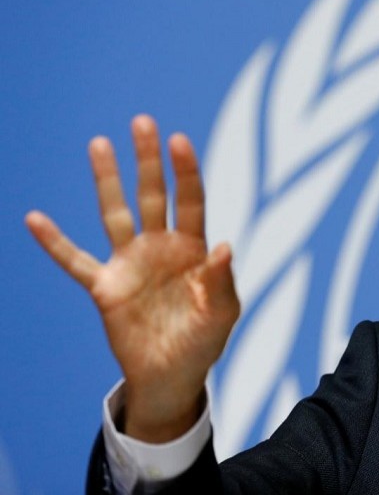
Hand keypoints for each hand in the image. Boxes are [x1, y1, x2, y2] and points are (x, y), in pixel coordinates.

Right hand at [25, 115, 239, 442]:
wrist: (173, 375)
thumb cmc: (203, 341)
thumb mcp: (221, 313)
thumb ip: (221, 281)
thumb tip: (223, 247)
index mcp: (192, 249)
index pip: (190, 201)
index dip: (185, 172)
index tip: (179, 140)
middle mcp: (160, 247)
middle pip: (152, 195)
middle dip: (148, 160)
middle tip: (142, 122)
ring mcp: (130, 264)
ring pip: (115, 213)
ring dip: (107, 180)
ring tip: (99, 144)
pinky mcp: (105, 287)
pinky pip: (75, 261)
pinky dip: (55, 242)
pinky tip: (35, 218)